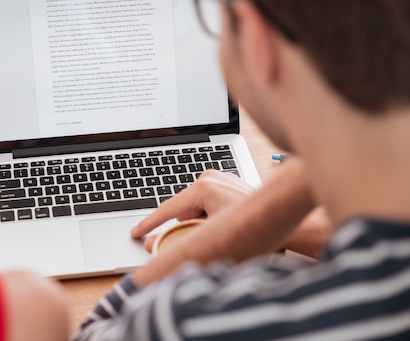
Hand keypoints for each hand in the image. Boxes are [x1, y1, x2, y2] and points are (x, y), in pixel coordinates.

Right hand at [131, 169, 255, 251]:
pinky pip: (206, 202)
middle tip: (187, 239)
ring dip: (196, 222)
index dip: (150, 224)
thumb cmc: (256, 230)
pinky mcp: (227, 183)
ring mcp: (219, 178)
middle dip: (181, 226)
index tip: (136, 233)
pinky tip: (221, 224)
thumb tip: (153, 245)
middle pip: (181, 209)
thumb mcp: (209, 238)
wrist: (287, 221)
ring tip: (217, 231)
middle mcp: (209, 178)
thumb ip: (177, 241)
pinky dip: (206, 215)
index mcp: (203, 187)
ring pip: (194, 207)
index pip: (168, 209)